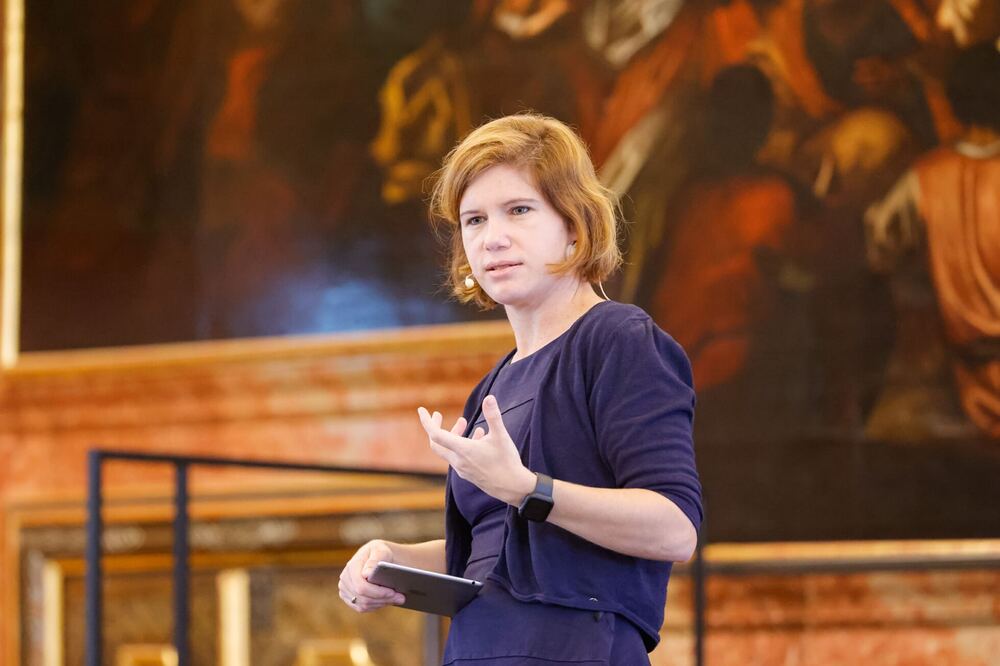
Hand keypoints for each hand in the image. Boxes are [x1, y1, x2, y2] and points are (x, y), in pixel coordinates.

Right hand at [338, 539, 405, 611]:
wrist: (377, 557)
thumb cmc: (380, 553)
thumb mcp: (381, 550)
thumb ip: (375, 560)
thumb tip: (366, 574)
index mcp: (351, 566)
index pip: (361, 587)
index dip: (378, 592)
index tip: (393, 592)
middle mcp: (345, 579)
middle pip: (363, 598)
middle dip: (383, 599)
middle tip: (401, 598)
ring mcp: (345, 590)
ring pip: (363, 605)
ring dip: (382, 603)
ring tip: (398, 599)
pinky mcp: (349, 598)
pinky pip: (362, 608)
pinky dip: (376, 605)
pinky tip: (387, 600)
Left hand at [418, 395, 534, 504]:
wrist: (513, 487)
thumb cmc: (507, 461)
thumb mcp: (501, 436)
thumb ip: (493, 416)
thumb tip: (489, 398)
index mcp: (463, 450)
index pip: (435, 435)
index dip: (427, 422)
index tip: (421, 410)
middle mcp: (458, 461)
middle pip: (437, 444)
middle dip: (434, 428)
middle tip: (437, 414)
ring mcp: (462, 469)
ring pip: (448, 450)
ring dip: (452, 435)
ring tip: (464, 422)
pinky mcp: (468, 474)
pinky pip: (457, 457)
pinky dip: (461, 444)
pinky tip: (478, 437)